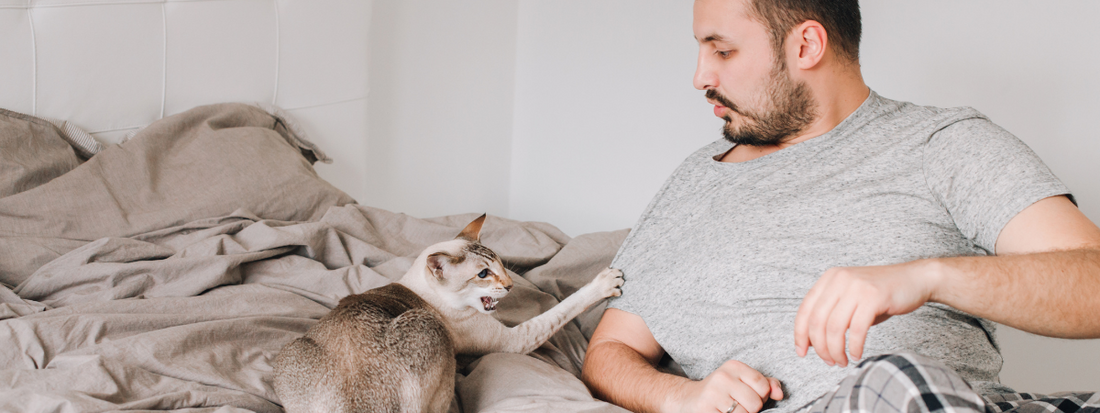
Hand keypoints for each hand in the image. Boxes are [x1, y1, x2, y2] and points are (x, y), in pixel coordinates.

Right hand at [664, 360, 782, 412]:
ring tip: (728, 410)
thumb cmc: (721, 392)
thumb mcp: (742, 382)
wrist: (687, 399)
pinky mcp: (705, 409)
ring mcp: (713, 394)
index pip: (763, 386)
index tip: (748, 395)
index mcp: (734, 366)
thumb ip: (766, 384)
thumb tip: (779, 394)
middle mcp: (722, 377)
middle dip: (751, 409)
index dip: (761, 396)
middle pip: (755, 403)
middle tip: (737, 405)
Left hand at [793, 261, 941, 366]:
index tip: (802, 352)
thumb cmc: (881, 294)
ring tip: (841, 361)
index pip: (805, 310)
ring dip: (836, 350)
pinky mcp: (873, 296)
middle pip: (817, 321)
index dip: (800, 334)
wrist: (915, 279)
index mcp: (829, 279)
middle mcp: (839, 279)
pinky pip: (857, 329)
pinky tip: (856, 354)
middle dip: (820, 347)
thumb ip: (831, 316)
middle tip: (829, 361)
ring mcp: (856, 286)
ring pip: (834, 327)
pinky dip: (854, 347)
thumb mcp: (850, 300)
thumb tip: (813, 343)